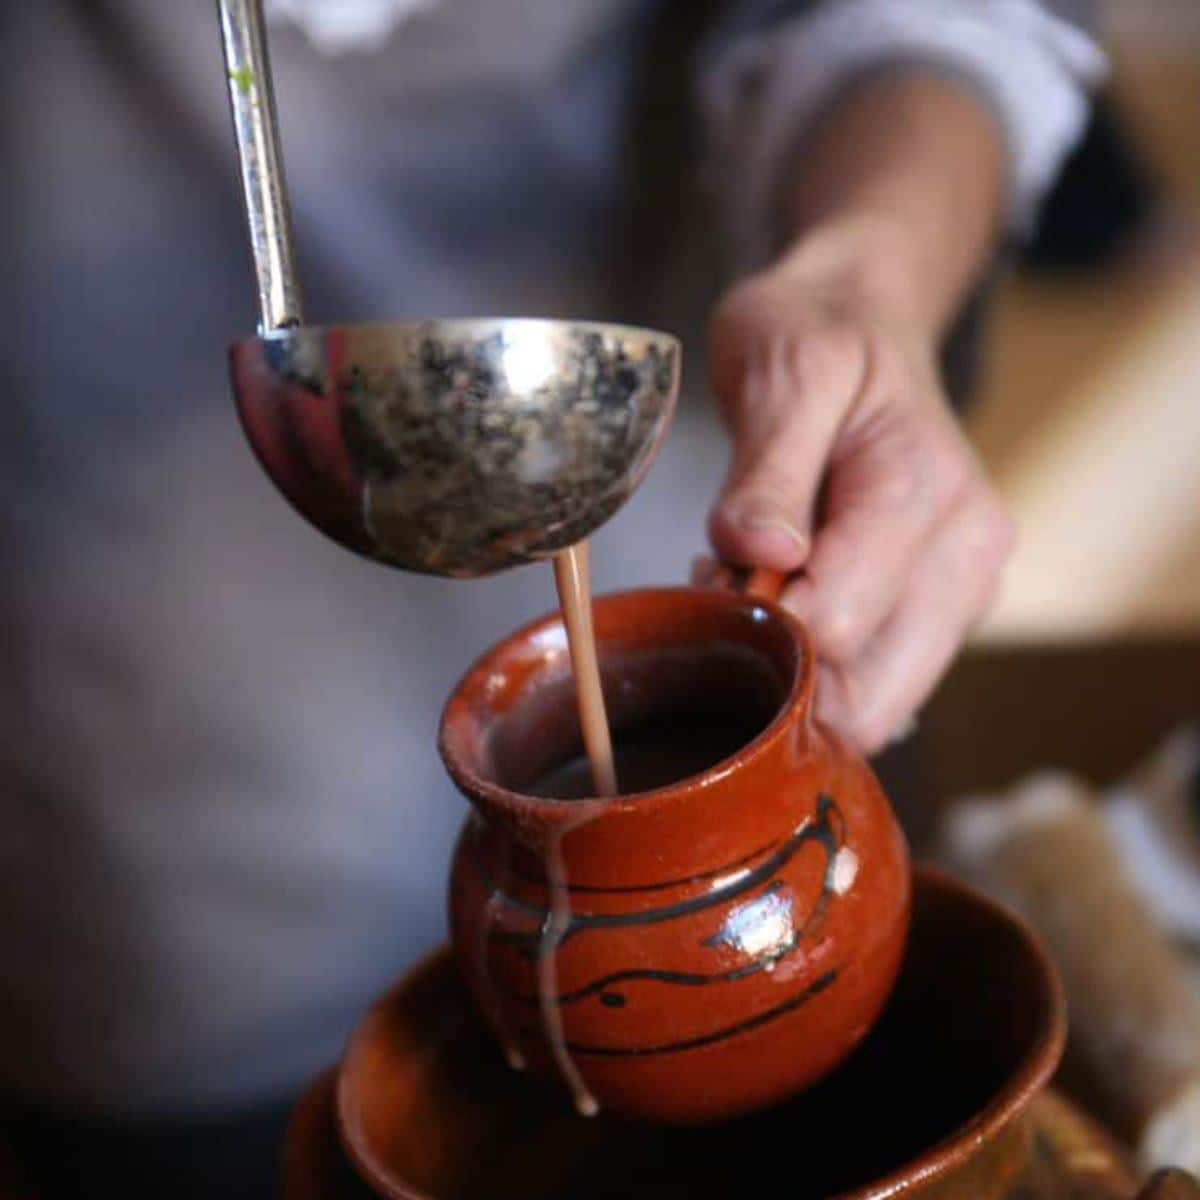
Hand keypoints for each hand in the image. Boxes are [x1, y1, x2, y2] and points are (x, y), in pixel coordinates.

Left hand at [701, 234, 1013, 755]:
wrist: (864, 320)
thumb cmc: (819, 336)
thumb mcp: (782, 370)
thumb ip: (769, 470)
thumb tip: (762, 557)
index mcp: (929, 494)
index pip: (839, 624)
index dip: (758, 622)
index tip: (713, 572)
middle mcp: (968, 557)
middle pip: (867, 698)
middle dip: (783, 671)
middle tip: (731, 591)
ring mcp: (964, 592)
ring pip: (872, 709)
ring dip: (800, 678)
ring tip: (759, 588)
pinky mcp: (943, 612)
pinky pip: (874, 687)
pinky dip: (821, 670)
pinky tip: (791, 602)